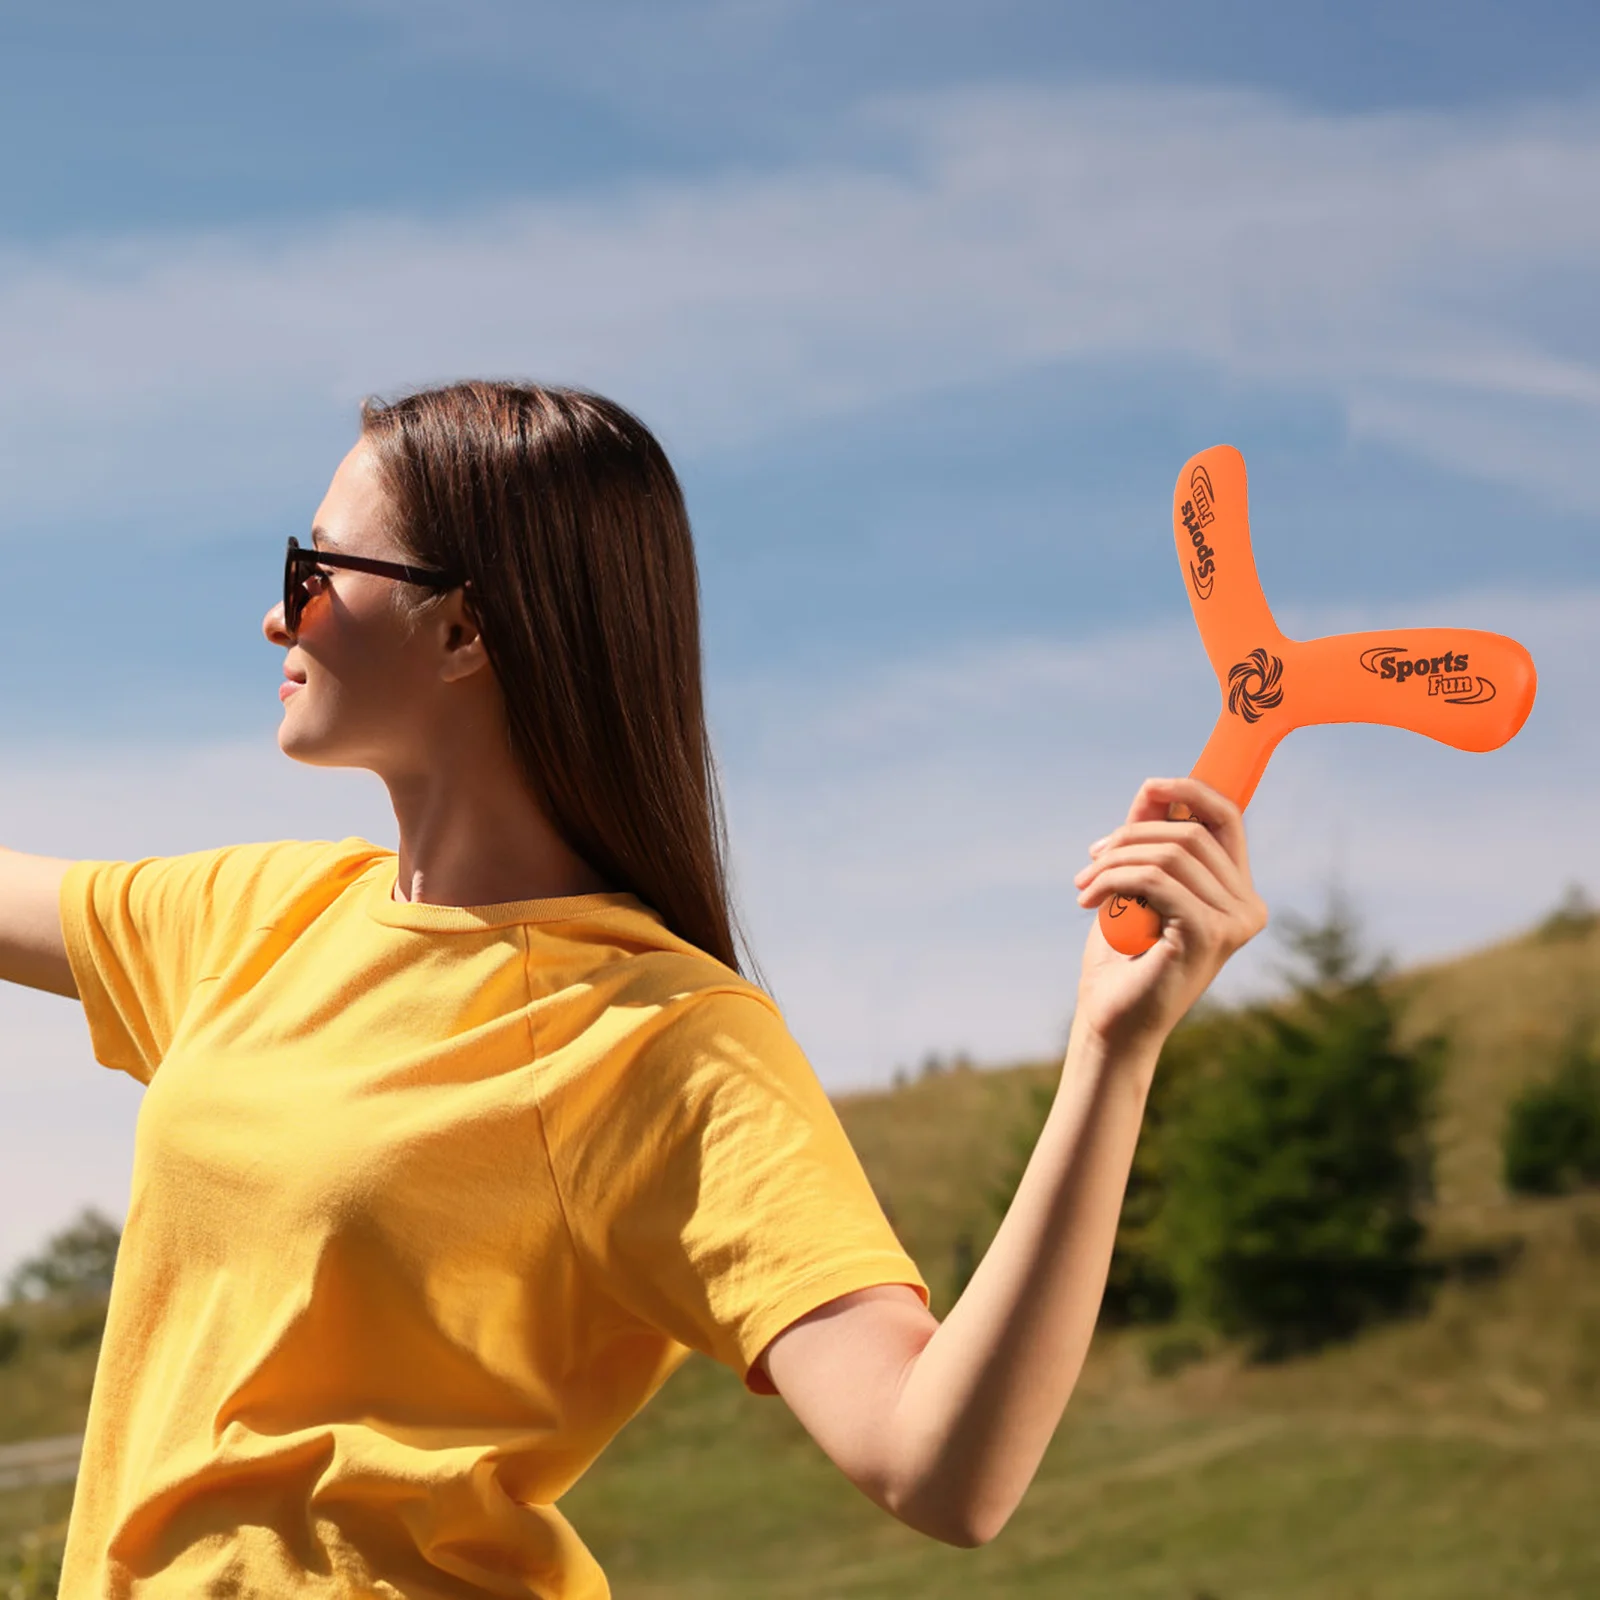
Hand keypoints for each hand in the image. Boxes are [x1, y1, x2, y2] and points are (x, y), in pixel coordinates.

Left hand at [1071, 777, 1266, 1052]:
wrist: (1111, 1021)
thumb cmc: (1123, 957)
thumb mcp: (1136, 885)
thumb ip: (1150, 840)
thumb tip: (1155, 788)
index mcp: (1238, 894)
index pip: (1227, 820)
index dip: (1191, 791)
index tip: (1149, 786)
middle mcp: (1247, 908)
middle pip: (1191, 832)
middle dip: (1131, 835)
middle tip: (1090, 862)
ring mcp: (1233, 923)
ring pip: (1170, 853)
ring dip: (1114, 860)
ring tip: (1084, 886)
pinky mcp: (1208, 934)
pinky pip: (1155, 879)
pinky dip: (1114, 880)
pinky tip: (1090, 902)